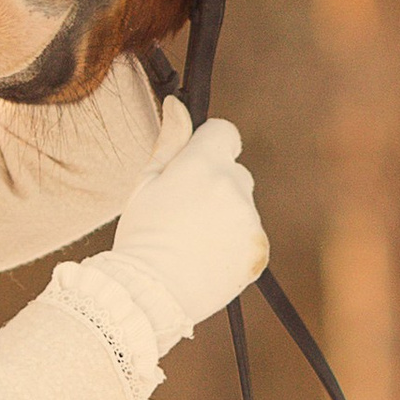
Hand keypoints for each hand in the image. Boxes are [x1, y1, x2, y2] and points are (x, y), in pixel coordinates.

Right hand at [86, 100, 267, 350]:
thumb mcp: (145, 185)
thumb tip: (178, 104)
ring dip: (225, 216)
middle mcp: (234, 188)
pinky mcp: (259, 250)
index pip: (224, 132)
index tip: (192, 166)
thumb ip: (169, 142)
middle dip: (216, 185)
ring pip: (243, 207)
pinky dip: (235, 244)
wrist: (148, 295)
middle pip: (235, 172)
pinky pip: (251, 236)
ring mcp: (250, 221)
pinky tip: (207, 259)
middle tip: (184, 215)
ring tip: (193, 243)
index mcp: (204, 165)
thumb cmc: (140, 235)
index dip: (207, 146)